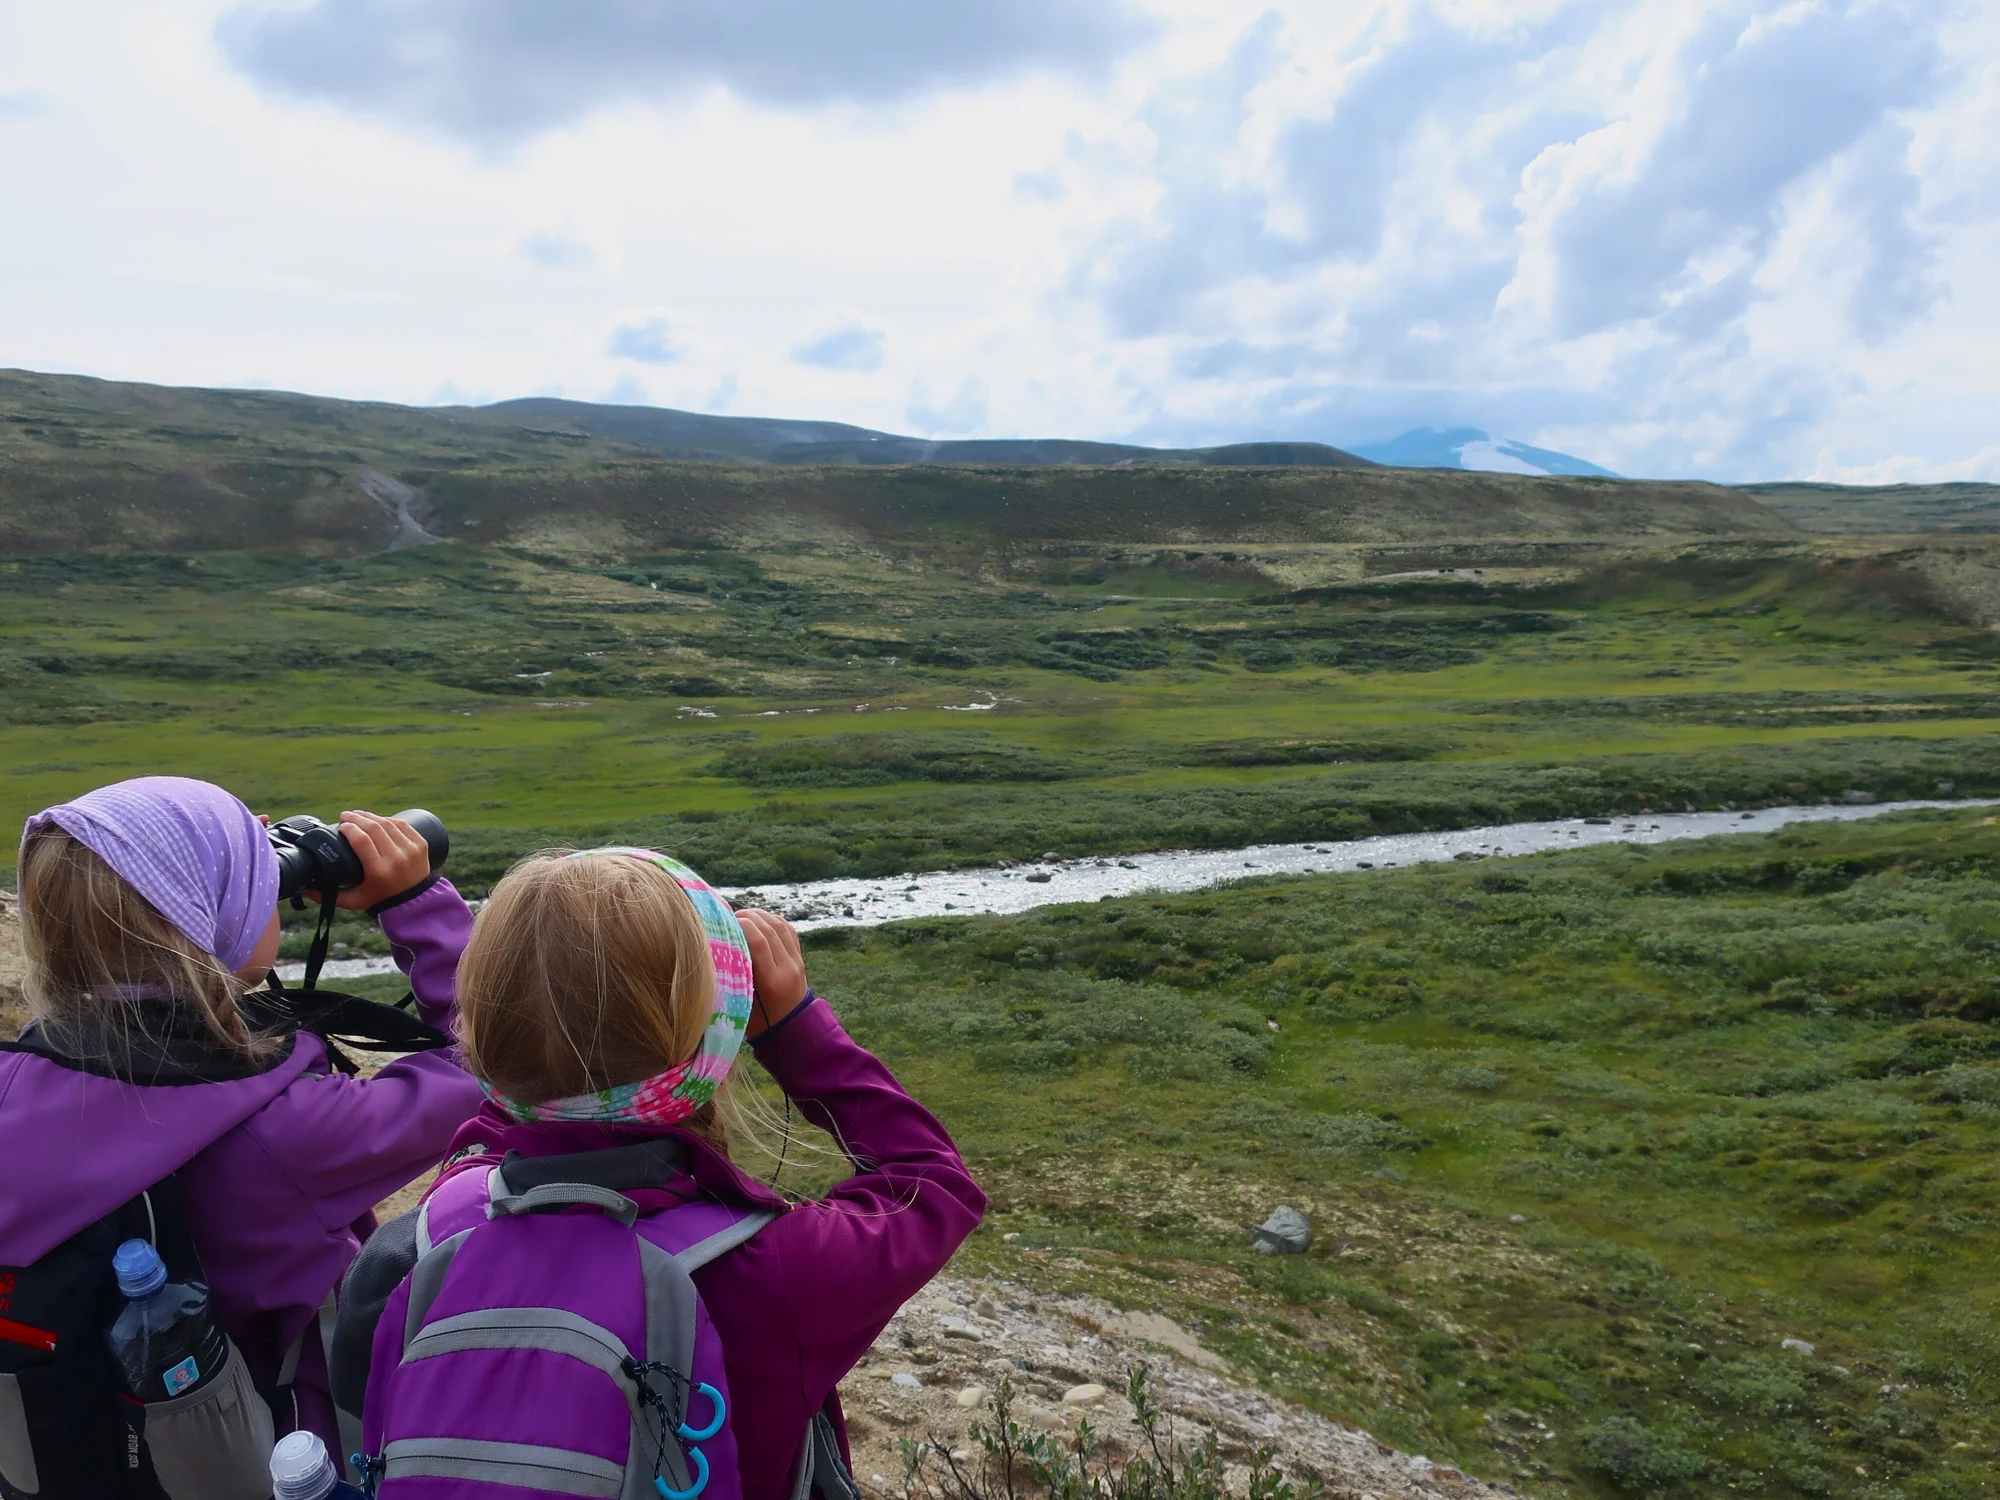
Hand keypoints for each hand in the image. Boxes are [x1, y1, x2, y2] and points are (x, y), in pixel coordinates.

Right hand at [324, 809, 433, 910]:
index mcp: (379, 871)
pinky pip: (403, 825)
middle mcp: (397, 858)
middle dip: (357, 818)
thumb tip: (302, 889)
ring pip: (388, 823)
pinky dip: (388, 819)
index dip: (349, 828)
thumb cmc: (380, 900)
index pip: (362, 840)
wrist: (414, 902)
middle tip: (345, 815)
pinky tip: (377, 818)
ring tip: (358, 815)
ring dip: (371, 816)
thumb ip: (328, 896)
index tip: (340, 825)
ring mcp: (411, 850)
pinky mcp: (421, 845)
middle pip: (374, 828)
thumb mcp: (353, 900)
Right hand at [734, 908, 809, 1038]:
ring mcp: (797, 962)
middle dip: (748, 917)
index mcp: (772, 982)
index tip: (724, 923)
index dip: (741, 926)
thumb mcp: (741, 1003)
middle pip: (769, 929)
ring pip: (780, 926)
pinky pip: (788, 930)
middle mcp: (788, 968)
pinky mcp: (800, 958)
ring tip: (742, 916)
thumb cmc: (758, 1022)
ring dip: (760, 915)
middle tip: (730, 917)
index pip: (759, 942)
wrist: (791, 1030)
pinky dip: (772, 920)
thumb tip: (715, 950)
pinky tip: (758, 920)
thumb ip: (733, 977)